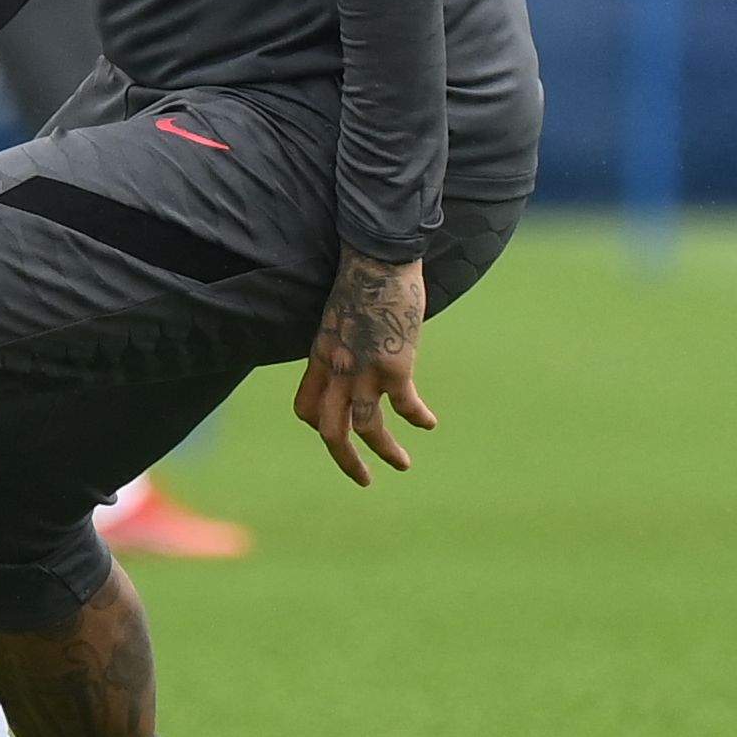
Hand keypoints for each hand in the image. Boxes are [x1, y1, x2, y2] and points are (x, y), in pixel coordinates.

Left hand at [287, 249, 433, 485]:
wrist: (378, 257)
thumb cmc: (364, 277)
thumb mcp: (338, 314)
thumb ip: (344, 338)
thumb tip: (356, 345)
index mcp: (321, 356)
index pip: (307, 408)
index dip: (320, 425)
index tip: (339, 433)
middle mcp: (337, 370)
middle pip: (330, 432)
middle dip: (346, 461)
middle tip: (364, 479)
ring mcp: (364, 371)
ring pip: (367, 428)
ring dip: (386, 452)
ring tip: (402, 465)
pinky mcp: (395, 367)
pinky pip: (405, 407)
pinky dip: (418, 419)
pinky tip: (429, 424)